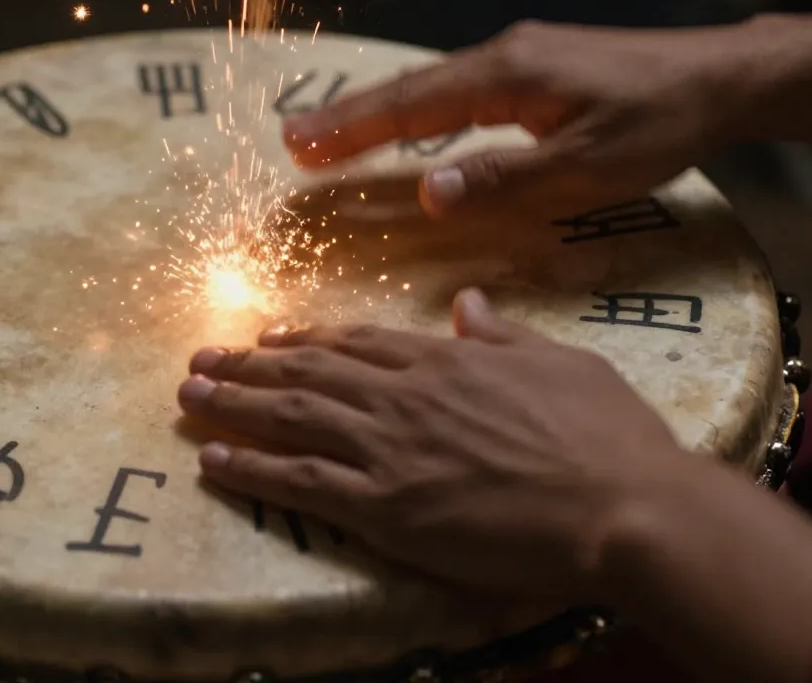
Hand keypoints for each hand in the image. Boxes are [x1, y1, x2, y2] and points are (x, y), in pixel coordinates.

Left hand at [176, 288, 687, 601]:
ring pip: (290, 417)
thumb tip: (470, 303)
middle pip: (307, 372)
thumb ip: (505, 335)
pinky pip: (299, 482)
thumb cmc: (608, 439)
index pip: (357, 343)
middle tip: (201, 357)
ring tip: (187, 394)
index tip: (267, 337)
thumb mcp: (563, 364)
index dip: (305, 339)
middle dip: (248, 365)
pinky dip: (250, 469)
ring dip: (232, 404)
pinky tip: (212, 458)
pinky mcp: (383, 507)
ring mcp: (388, 449)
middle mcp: (404, 396)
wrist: (624, 507)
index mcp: (446, 361)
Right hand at [281, 19, 769, 216]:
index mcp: (506, 76)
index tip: (299, 147)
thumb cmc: (659, 124)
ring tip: (330, 135)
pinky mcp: (537, 68)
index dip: (352, 128)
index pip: (411, 104)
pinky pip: (458, 88)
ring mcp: (520, 57)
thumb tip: (427, 193)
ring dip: (379, 111)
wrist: (724, 78)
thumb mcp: (585, 167)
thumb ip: (504, 180)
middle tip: (291, 141)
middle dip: (348, 116)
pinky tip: (407, 122)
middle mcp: (503, 56)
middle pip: (409, 88)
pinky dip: (418, 108)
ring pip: (432, 86)